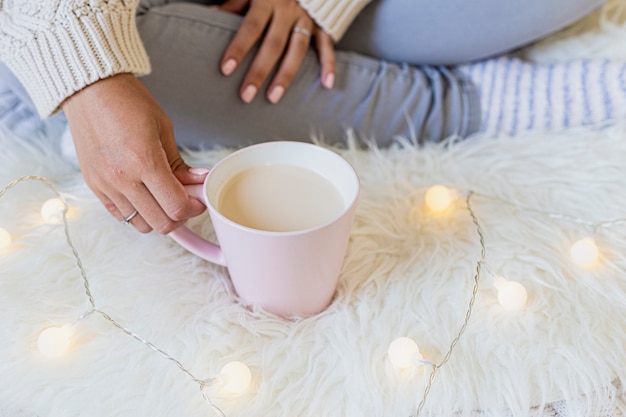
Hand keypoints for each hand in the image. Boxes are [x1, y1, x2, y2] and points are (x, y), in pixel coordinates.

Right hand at [62, 74, 207, 232]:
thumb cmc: (129, 103)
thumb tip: (198, 183)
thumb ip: (180, 163)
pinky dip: (137, 213)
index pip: (176, 206)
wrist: (90, 91)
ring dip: (158, 217)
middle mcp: (122, 178)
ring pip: (140, 225)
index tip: (198, 199)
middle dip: (179, 216)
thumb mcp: (163, 128)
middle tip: (185, 201)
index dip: (194, 208)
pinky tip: (145, 197)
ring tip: (163, 199)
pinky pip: (120, 215)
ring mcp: (105, 185)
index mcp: (144, 161)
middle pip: (160, 223)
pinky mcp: (94, 186)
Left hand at [218, 0, 334, 103]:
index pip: (251, 27)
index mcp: (267, 0)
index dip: (238, 48)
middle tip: (246, 95)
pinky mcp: (322, 25)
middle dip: (259, 71)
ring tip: (273, 97)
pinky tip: (325, 84)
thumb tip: (210, 14)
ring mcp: (307, 19)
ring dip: (285, 76)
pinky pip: (326, 46)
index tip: (226, 69)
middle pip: (273, 45)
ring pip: (297, 50)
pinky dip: (328, 65)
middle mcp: (288, 10)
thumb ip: (234, 3)